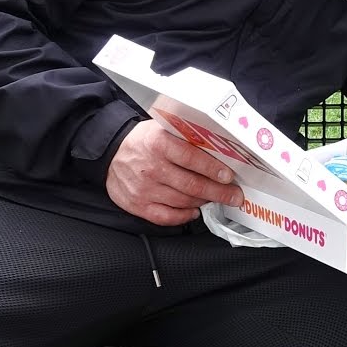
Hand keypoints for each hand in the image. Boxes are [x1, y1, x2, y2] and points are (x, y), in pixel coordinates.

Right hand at [106, 120, 245, 225]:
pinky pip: (166, 217)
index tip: (229, 176)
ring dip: (203, 202)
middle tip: (235, 195)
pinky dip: (184, 216)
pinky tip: (194, 211)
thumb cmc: (145, 140)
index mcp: (159, 143)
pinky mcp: (138, 205)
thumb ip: (187, 137)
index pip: (191, 158)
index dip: (213, 168)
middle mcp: (152, 167)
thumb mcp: (163, 129)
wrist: (111, 153)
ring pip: (183, 201)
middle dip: (218, 192)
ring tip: (216, 198)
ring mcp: (144, 189)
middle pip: (192, 185)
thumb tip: (221, 146)